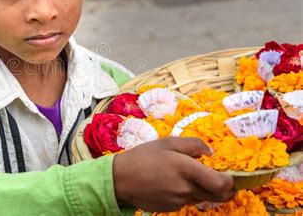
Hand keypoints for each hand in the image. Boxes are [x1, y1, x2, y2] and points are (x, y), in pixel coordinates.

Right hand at [113, 137, 235, 211]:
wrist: (120, 179)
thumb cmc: (143, 157)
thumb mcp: (167, 142)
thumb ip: (193, 144)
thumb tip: (211, 153)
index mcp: (186, 169)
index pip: (221, 184)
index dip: (231, 181)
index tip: (229, 174)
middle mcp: (186, 188)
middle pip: (218, 196)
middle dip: (225, 189)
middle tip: (221, 179)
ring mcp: (179, 201)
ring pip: (203, 199)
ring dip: (205, 190)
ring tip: (191, 177)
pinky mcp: (172, 208)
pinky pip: (187, 201)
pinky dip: (188, 194)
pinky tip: (174, 183)